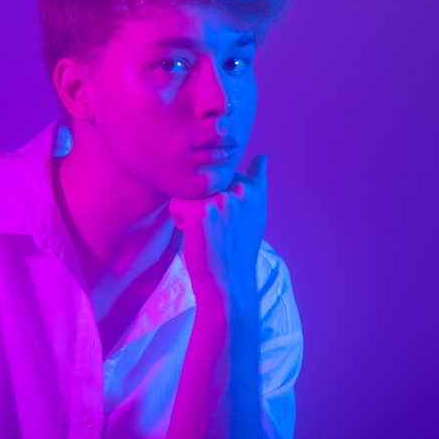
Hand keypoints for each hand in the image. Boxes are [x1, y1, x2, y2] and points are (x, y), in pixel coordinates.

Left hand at [168, 155, 268, 306]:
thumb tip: (262, 156)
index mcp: (254, 189)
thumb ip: (256, 183)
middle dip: (204, 201)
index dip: (218, 198)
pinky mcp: (201, 212)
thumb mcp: (255, 212)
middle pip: (203, 181)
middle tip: (217, 229)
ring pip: (189, 192)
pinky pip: (176, 205)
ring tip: (207, 232)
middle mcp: (241, 190)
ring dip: (191, 211)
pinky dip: (180, 222)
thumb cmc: (237, 249)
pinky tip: (196, 237)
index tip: (228, 220)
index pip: (223, 175)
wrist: (228, 282)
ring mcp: (222, 199)